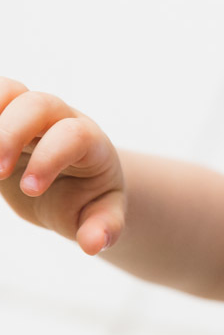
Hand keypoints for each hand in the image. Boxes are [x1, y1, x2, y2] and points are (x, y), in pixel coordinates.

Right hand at [0, 77, 124, 254]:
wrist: (71, 182)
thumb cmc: (87, 197)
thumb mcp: (100, 215)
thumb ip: (103, 227)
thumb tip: (94, 244)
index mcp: (91, 142)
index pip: (73, 136)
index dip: (50, 158)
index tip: (30, 190)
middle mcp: (62, 118)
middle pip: (38, 103)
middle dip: (11, 133)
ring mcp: (31, 113)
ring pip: (8, 90)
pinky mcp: (5, 115)